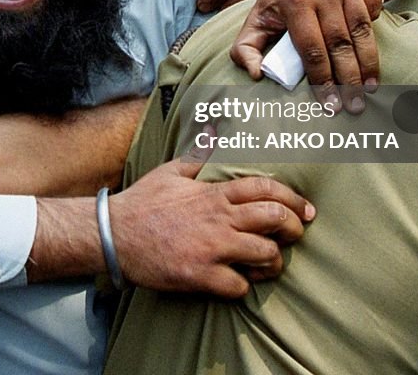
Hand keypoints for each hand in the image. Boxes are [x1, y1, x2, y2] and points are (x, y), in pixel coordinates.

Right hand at [111, 158, 314, 294]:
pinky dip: (243, 286)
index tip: (304, 209)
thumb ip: (197, 155)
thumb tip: (211, 132)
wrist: (113, 234)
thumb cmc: (142, 202)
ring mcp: (210, 248)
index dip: (292, 198)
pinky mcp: (199, 275)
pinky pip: (239, 285)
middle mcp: (217, 219)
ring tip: (268, 263)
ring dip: (273, 261)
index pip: (265, 188)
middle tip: (295, 235)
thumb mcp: (170, 171)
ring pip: (265, 254)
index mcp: (213, 194)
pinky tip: (238, 281)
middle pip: (274, 218)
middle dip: (294, 228)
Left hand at [230, 0, 382, 112]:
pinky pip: (374, 9)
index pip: (312, 49)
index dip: (322, 80)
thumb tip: (256, 74)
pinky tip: (368, 49)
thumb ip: (246, 49)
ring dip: (368, 64)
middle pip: (340, 43)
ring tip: (370, 89)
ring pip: (361, 30)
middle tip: (355, 105)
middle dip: (349, 80)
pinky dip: (373, 29)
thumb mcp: (257, 20)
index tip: (330, 104)